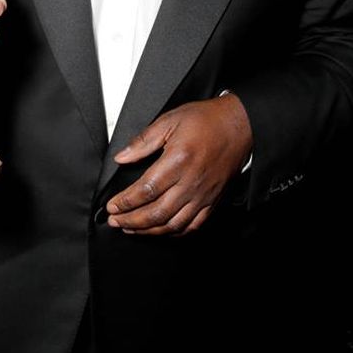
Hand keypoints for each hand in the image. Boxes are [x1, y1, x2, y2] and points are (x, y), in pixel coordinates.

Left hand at [106, 94, 251, 235]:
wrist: (240, 126)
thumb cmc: (207, 120)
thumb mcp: (170, 120)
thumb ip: (144, 141)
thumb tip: (122, 157)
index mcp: (178, 161)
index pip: (145, 190)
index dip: (125, 202)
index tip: (112, 206)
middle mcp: (191, 182)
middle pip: (156, 213)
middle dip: (131, 220)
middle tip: (115, 221)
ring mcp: (203, 195)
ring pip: (172, 224)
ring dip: (148, 230)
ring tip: (131, 228)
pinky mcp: (212, 201)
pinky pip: (192, 226)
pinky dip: (173, 232)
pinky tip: (161, 230)